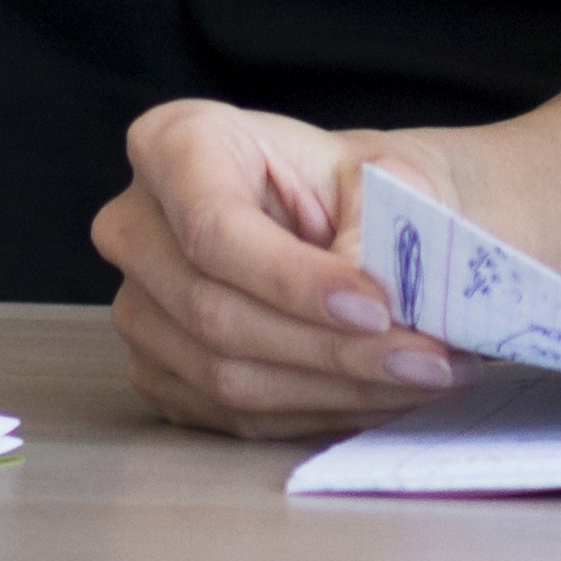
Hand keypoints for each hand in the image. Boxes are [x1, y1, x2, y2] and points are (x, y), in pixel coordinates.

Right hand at [92, 99, 488, 440]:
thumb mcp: (379, 177)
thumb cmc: (353, 185)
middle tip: (426, 358)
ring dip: (335, 390)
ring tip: (423, 377)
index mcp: (175, 143)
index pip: (214, 228)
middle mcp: (134, 225)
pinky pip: (232, 416)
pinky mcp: (157, 371)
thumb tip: (384, 309)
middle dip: (332, 348)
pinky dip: (318, 413)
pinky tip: (381, 395)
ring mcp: (137, 306)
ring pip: (224, 376)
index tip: (378, 308)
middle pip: (215, 312)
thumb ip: (375, 232)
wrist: (342, 217)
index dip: (293, 279)